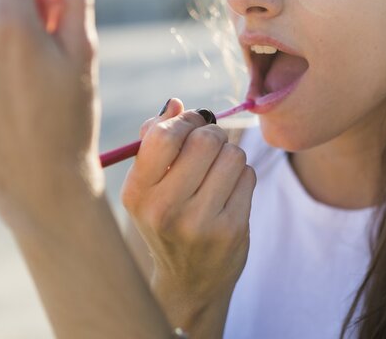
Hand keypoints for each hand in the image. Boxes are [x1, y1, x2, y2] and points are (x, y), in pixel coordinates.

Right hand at [121, 98, 255, 333]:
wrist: (189, 282)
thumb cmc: (167, 220)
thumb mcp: (148, 187)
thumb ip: (155, 140)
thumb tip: (176, 103)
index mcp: (137, 193)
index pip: (164, 135)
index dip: (185, 120)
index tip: (190, 124)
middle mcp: (164, 209)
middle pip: (205, 140)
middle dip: (212, 134)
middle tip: (210, 145)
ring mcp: (199, 222)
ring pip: (232, 155)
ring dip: (230, 156)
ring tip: (218, 174)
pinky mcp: (231, 230)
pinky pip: (248, 176)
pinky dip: (242, 177)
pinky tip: (229, 194)